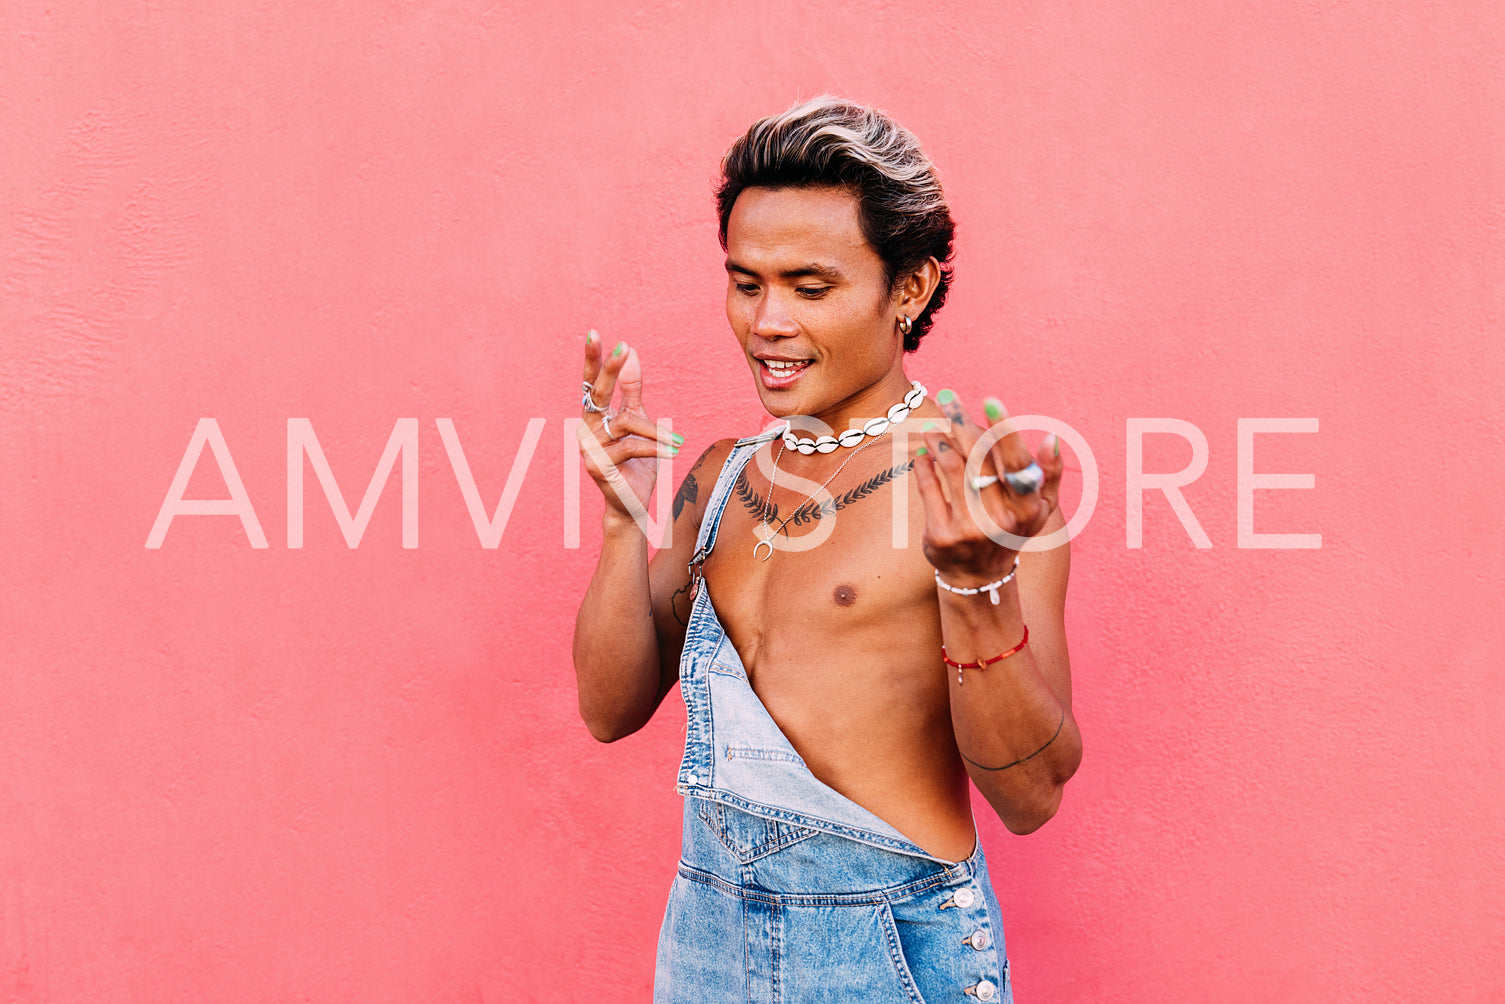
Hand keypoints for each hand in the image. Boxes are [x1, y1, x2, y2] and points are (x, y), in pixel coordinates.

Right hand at [578, 331, 682, 523]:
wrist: (631, 504)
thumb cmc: (636, 463)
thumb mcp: (638, 422)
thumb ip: (631, 390)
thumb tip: (630, 351)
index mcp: (594, 416)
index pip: (592, 383)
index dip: (593, 359)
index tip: (595, 333)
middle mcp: (586, 429)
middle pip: (599, 394)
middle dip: (610, 369)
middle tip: (623, 348)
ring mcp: (589, 448)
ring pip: (626, 424)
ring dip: (656, 432)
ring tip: (677, 442)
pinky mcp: (597, 466)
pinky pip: (631, 447)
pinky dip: (654, 448)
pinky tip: (672, 452)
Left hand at [913, 390, 1063, 582]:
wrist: (978, 578)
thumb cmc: (1010, 530)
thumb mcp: (1039, 509)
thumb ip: (1049, 473)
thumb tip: (1051, 437)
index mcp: (1027, 508)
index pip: (1015, 462)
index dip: (1003, 430)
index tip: (990, 401)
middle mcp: (1000, 519)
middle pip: (978, 458)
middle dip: (962, 423)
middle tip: (949, 397)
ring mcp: (969, 529)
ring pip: (951, 469)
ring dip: (939, 441)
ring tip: (932, 426)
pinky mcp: (941, 536)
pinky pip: (929, 489)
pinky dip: (924, 466)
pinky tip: (921, 453)